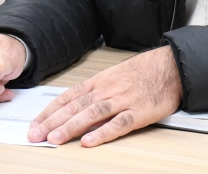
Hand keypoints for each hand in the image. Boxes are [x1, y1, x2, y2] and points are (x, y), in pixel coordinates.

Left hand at [28, 46, 181, 146]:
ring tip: (55, 138)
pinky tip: (89, 141)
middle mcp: (108, 90)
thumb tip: (74, 105)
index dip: (50, 111)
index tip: (35, 123)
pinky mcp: (139, 113)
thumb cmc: (144, 71)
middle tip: (36, 134)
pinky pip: (118, 124)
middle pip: (75, 106)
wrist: (171, 66)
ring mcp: (123, 101)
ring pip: (92, 114)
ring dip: (71, 127)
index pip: (69, 96)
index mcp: (100, 81)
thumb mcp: (115, 75)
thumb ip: (96, 90)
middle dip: (53, 121)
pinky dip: (103, 132)